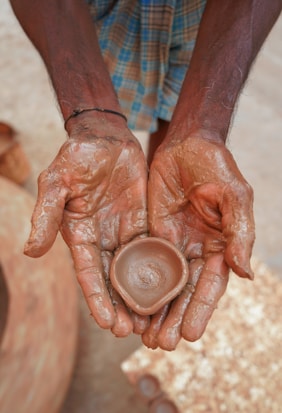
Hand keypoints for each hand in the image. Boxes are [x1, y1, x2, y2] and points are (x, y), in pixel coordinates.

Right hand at [24, 116, 147, 335]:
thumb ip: (46, 215)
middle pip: (112, 279)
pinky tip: (170, 286)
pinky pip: (153, 248)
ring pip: (133, 270)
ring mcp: (123, 231)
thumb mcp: (57, 182)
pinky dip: (159, 269)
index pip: (88, 273)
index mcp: (79, 234)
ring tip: (153, 319)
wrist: (106, 138)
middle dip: (120, 306)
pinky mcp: (143, 222)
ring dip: (141, 294)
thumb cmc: (77, 157)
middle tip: (133, 332)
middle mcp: (101, 238)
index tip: (107, 323)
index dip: (96, 298)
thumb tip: (30, 251)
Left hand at [143, 132, 254, 349]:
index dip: (201, 310)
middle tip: (161, 344)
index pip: (211, 285)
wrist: (186, 143)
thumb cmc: (215, 165)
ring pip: (162, 283)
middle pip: (184, 291)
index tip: (189, 334)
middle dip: (174, 318)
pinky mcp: (150, 233)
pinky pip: (142, 262)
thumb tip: (244, 273)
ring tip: (143, 335)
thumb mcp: (234, 195)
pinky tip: (127, 303)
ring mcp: (172, 243)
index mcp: (219, 245)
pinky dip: (136, 284)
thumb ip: (240, 233)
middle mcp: (196, 249)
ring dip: (155, 309)